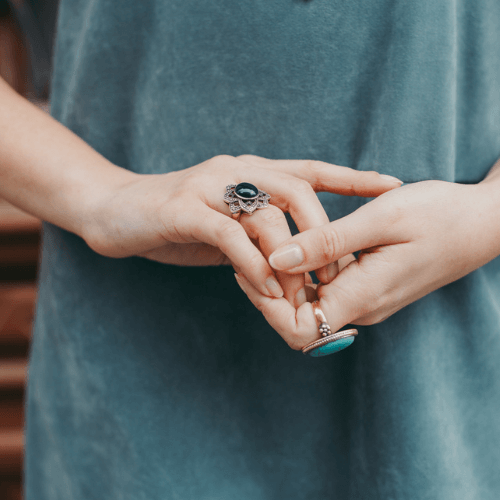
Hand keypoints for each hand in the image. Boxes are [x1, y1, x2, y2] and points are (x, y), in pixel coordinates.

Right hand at [83, 154, 401, 306]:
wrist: (113, 211)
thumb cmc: (176, 221)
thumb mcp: (225, 224)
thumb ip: (257, 234)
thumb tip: (294, 264)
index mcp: (250, 172)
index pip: (310, 170)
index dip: (353, 177)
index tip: (392, 185)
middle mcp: (235, 171)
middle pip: (298, 190)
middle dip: (325, 234)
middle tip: (337, 276)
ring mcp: (208, 187)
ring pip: (266, 214)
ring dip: (291, 259)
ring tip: (302, 295)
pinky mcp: (182, 209)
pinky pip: (229, 236)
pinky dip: (253, 265)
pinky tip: (266, 290)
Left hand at [235, 180, 499, 348]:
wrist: (481, 222)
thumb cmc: (439, 215)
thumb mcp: (380, 220)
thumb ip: (325, 244)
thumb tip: (275, 260)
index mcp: (362, 296)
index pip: (299, 331)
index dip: (266, 307)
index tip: (247, 268)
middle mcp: (360, 306)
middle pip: (297, 318)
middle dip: (266, 288)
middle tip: (248, 244)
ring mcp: (364, 298)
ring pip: (308, 302)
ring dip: (282, 277)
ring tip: (264, 237)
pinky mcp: (366, 286)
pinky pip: (324, 288)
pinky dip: (303, 269)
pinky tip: (294, 241)